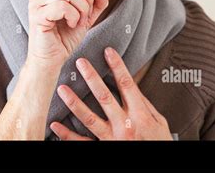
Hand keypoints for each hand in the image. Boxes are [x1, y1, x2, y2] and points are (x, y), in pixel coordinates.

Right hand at [27, 0, 110, 68]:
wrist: (51, 60)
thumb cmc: (65, 38)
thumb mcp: (86, 17)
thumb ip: (97, 1)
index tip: (87, 7)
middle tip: (84, 16)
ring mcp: (36, 3)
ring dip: (81, 9)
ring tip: (78, 22)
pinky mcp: (36, 15)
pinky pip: (62, 6)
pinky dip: (73, 16)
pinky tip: (71, 25)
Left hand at [50, 47, 172, 139]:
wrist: (157, 163)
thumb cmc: (158, 143)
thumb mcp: (159, 122)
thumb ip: (145, 105)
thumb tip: (132, 88)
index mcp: (139, 115)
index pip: (127, 84)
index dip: (117, 66)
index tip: (107, 51)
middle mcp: (124, 125)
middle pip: (104, 96)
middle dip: (91, 78)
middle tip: (80, 63)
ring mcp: (112, 138)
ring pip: (89, 118)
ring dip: (74, 102)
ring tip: (62, 89)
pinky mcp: (103, 148)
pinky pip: (82, 142)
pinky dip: (67, 134)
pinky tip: (55, 125)